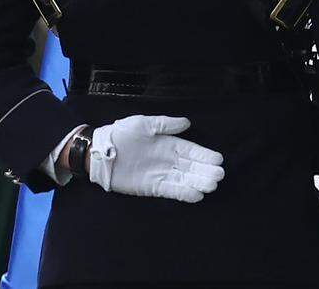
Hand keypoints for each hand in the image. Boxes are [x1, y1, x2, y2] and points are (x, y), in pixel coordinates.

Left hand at [88, 115, 224, 202]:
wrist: (99, 153)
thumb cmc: (121, 134)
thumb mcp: (143, 123)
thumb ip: (165, 124)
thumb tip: (187, 123)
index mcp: (169, 144)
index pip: (192, 150)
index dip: (205, 155)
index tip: (219, 159)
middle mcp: (169, 160)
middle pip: (192, 167)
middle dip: (206, 171)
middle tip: (219, 176)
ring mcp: (162, 174)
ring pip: (185, 179)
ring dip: (198, 183)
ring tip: (212, 186)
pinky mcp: (152, 187)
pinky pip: (172, 191)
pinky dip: (184, 193)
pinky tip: (197, 195)